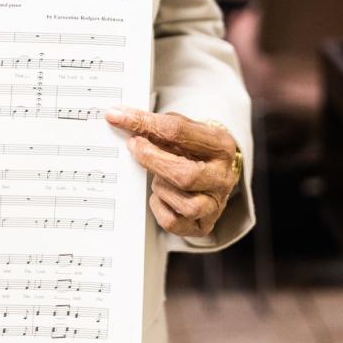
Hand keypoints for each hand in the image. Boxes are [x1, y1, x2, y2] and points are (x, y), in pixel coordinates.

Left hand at [105, 108, 239, 237]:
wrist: (213, 173)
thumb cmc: (194, 150)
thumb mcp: (183, 130)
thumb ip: (157, 125)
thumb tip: (122, 118)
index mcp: (221, 146)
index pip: (179, 132)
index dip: (144, 123)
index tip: (119, 117)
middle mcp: (222, 177)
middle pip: (185, 175)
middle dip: (152, 160)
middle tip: (133, 146)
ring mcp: (215, 204)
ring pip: (183, 204)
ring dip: (160, 187)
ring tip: (157, 176)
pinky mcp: (202, 225)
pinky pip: (172, 222)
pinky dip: (159, 207)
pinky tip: (161, 195)